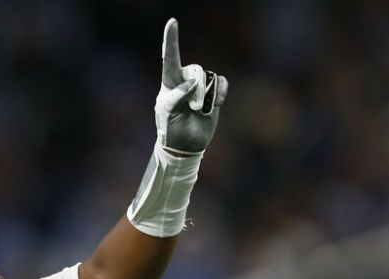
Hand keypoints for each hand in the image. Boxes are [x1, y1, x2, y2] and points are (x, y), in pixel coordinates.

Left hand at [155, 18, 228, 153]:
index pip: (170, 59)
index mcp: (169, 83)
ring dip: (205, 95)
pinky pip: (220, 82)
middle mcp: (185, 81)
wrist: (185, 145)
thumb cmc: (171, 128)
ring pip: (209, 77)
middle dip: (195, 88)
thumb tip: (194, 83)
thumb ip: (176, 96)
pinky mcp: (213, 93)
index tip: (172, 22)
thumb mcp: (167, 113)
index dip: (171, 40)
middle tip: (190, 108)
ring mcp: (200, 86)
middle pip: (195, 70)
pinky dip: (219, 92)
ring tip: (197, 110)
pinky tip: (215, 104)